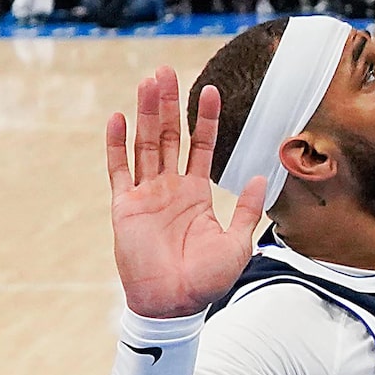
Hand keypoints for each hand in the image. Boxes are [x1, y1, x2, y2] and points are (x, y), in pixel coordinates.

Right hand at [105, 68, 267, 318]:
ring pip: (145, 143)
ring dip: (146, 112)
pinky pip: (119, 170)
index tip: (210, 89)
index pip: (200, 146)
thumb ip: (245, 208)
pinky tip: (117, 117)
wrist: (176, 304)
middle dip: (168, 103)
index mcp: (195, 194)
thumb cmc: (207, 280)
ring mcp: (145, 195)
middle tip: (165, 69)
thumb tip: (258, 177)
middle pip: (168, 135)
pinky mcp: (124, 206)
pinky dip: (117, 144)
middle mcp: (169, 188)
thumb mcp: (238, 242)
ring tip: (148, 81)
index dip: (204, 118)